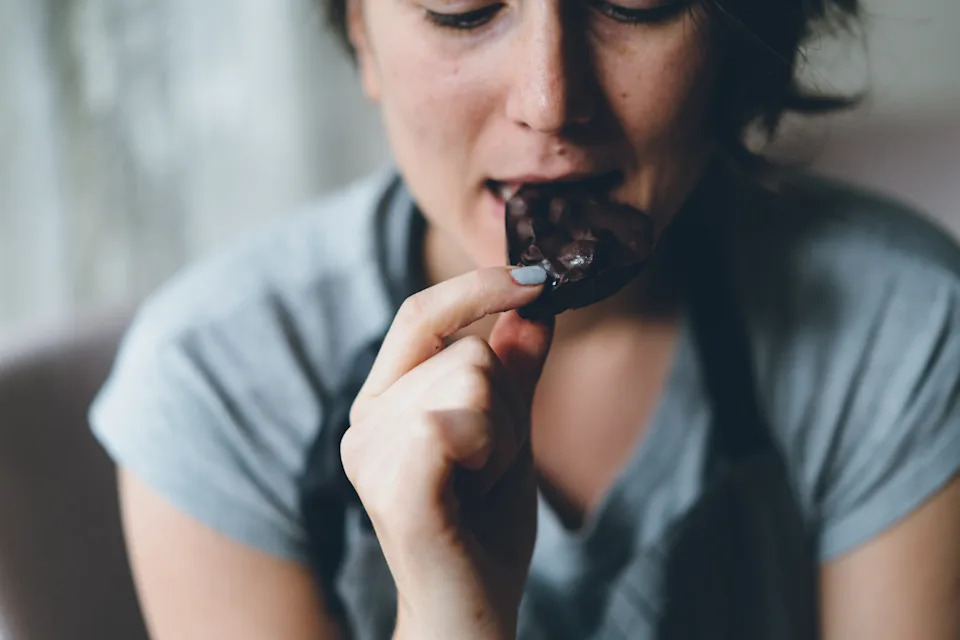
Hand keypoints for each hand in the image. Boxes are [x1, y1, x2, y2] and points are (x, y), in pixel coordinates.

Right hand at [341, 266, 552, 639]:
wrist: (471, 614)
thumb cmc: (484, 530)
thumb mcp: (508, 434)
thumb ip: (515, 371)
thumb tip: (534, 304)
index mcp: (383, 402)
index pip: (422, 314)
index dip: (478, 286)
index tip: (538, 277)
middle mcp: (364, 421)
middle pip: (466, 348)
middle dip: (507, 404)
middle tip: (489, 466)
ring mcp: (371, 453)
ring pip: (472, 377)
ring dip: (503, 434)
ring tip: (478, 485)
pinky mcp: (393, 485)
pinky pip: (459, 419)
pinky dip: (489, 453)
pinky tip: (470, 495)